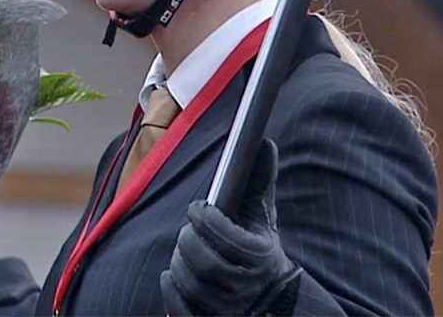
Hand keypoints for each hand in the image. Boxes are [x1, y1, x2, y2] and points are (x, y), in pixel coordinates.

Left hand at [160, 139, 302, 315]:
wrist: (272, 296)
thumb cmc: (259, 248)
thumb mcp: (262, 216)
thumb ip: (260, 181)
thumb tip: (263, 142)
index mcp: (260, 257)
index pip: (225, 238)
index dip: (204, 219)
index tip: (197, 208)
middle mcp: (246, 287)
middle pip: (205, 264)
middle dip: (189, 241)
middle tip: (188, 231)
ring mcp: (229, 308)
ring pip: (191, 284)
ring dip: (179, 263)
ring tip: (184, 251)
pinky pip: (183, 311)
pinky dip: (171, 292)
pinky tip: (170, 276)